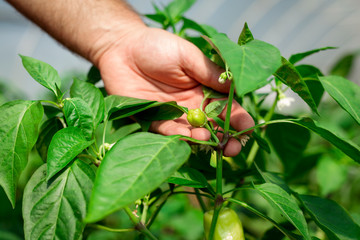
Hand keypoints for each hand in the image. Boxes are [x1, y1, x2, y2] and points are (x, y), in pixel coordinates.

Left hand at [97, 27, 253, 155]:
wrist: (123, 48)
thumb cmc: (158, 46)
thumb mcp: (188, 55)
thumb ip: (209, 73)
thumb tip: (235, 88)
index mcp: (204, 90)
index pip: (226, 108)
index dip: (238, 119)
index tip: (246, 129)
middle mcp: (192, 106)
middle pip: (213, 127)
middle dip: (225, 139)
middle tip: (233, 148)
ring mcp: (174, 116)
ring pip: (192, 133)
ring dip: (203, 140)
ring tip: (210, 141)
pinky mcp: (153, 121)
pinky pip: (168, 132)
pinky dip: (179, 137)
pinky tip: (190, 138)